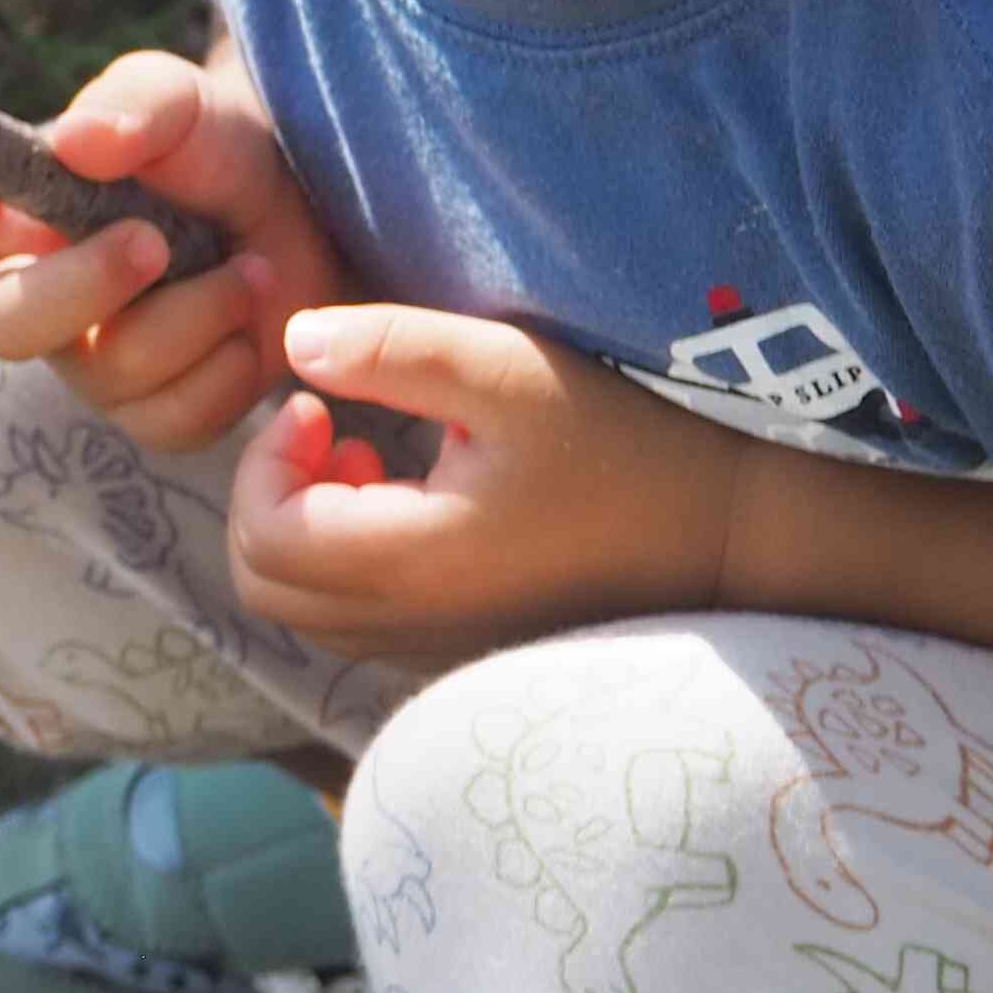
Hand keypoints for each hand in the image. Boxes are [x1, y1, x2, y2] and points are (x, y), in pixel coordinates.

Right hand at [0, 43, 353, 453]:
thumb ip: (131, 102)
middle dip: (81, 286)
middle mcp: (25, 288)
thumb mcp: (181, 98)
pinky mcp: (151, 410)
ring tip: (250, 267)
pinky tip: (252, 320)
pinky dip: (226, 367)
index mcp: (1, 204)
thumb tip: (75, 142)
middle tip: (154, 239)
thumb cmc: (213, 146)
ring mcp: (87, 359)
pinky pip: (167, 421)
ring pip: (105, 374)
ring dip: (192, 314)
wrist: (307, 208)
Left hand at [227, 305, 748, 672]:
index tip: (318, 405)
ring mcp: (443, 648)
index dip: (263, 463)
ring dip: (308, 531)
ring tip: (369, 458)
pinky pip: (362, 624)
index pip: (266, 538)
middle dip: (271, 498)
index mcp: (418, 561)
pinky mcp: (469, 648)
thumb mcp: (506, 369)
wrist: (729, 532)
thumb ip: (391, 349)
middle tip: (330, 430)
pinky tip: (409, 498)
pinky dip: (349, 564)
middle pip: (268, 589)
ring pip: (309, 612)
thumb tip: (293, 344)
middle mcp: (419, 626)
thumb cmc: (622, 440)